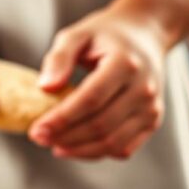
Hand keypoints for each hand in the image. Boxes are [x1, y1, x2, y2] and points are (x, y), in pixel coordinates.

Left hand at [29, 7, 167, 159]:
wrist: (145, 34)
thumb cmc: (105, 35)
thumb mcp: (77, 35)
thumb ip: (58, 58)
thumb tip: (45, 87)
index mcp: (124, 63)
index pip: (90, 99)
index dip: (61, 119)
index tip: (36, 130)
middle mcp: (143, 88)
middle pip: (101, 125)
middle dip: (65, 137)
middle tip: (38, 138)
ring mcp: (151, 107)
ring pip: (112, 142)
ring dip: (79, 150)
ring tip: (53, 145)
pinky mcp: (153, 121)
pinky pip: (124, 148)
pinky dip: (96, 153)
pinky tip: (74, 147)